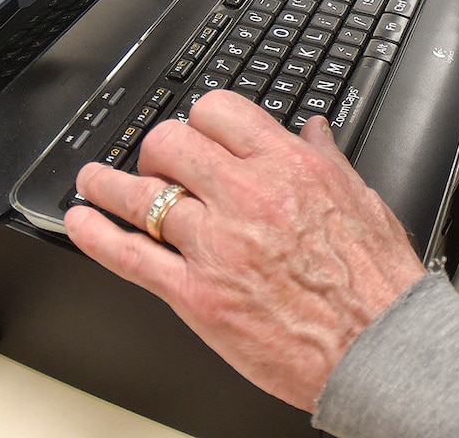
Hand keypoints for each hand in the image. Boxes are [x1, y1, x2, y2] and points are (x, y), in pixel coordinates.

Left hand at [64, 91, 427, 410]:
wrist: (378, 347)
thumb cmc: (376, 282)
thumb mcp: (362, 199)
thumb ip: (327, 159)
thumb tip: (312, 130)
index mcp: (288, 167)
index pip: (219, 112)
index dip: (199, 117)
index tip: (194, 129)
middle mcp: (246, 197)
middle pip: (171, 144)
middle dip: (157, 148)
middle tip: (153, 160)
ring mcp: (215, 245)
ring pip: (141, 195)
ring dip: (106, 183)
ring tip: (92, 180)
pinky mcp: (196, 294)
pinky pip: (131, 257)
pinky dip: (96, 236)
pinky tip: (80, 222)